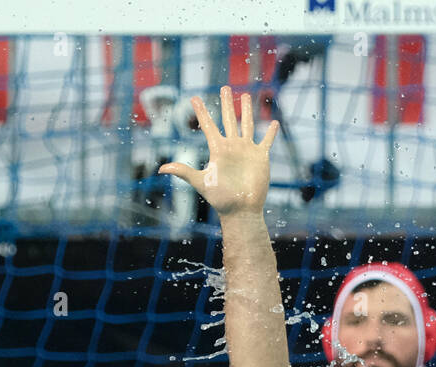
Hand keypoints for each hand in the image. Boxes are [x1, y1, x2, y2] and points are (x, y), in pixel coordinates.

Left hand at [159, 86, 278, 216]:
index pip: (208, 125)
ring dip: (247, 110)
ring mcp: (247, 150)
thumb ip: (184, 172)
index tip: (194, 98)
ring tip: (245, 95)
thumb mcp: (201, 182)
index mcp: (218, 149)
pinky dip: (271, 133)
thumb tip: (161, 169)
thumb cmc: (220, 198)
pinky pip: (267, 141)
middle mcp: (232, 146)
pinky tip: (274, 123)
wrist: (240, 210)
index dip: (201, 112)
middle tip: (224, 87)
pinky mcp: (261, 157)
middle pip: (229, 119)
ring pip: (247, 124)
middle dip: (226, 103)